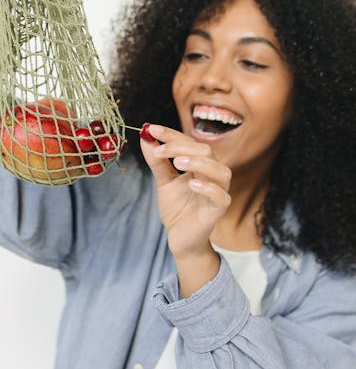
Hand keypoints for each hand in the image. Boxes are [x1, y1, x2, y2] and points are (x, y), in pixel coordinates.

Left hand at [139, 124, 231, 258]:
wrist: (180, 239)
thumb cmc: (176, 209)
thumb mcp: (163, 182)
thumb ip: (157, 161)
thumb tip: (145, 137)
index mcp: (201, 165)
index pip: (190, 142)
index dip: (171, 134)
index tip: (151, 129)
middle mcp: (212, 175)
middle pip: (205, 151)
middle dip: (181, 146)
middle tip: (159, 150)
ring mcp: (218, 192)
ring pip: (220, 170)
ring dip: (199, 162)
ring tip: (178, 162)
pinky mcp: (218, 211)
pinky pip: (221, 197)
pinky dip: (208, 188)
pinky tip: (192, 184)